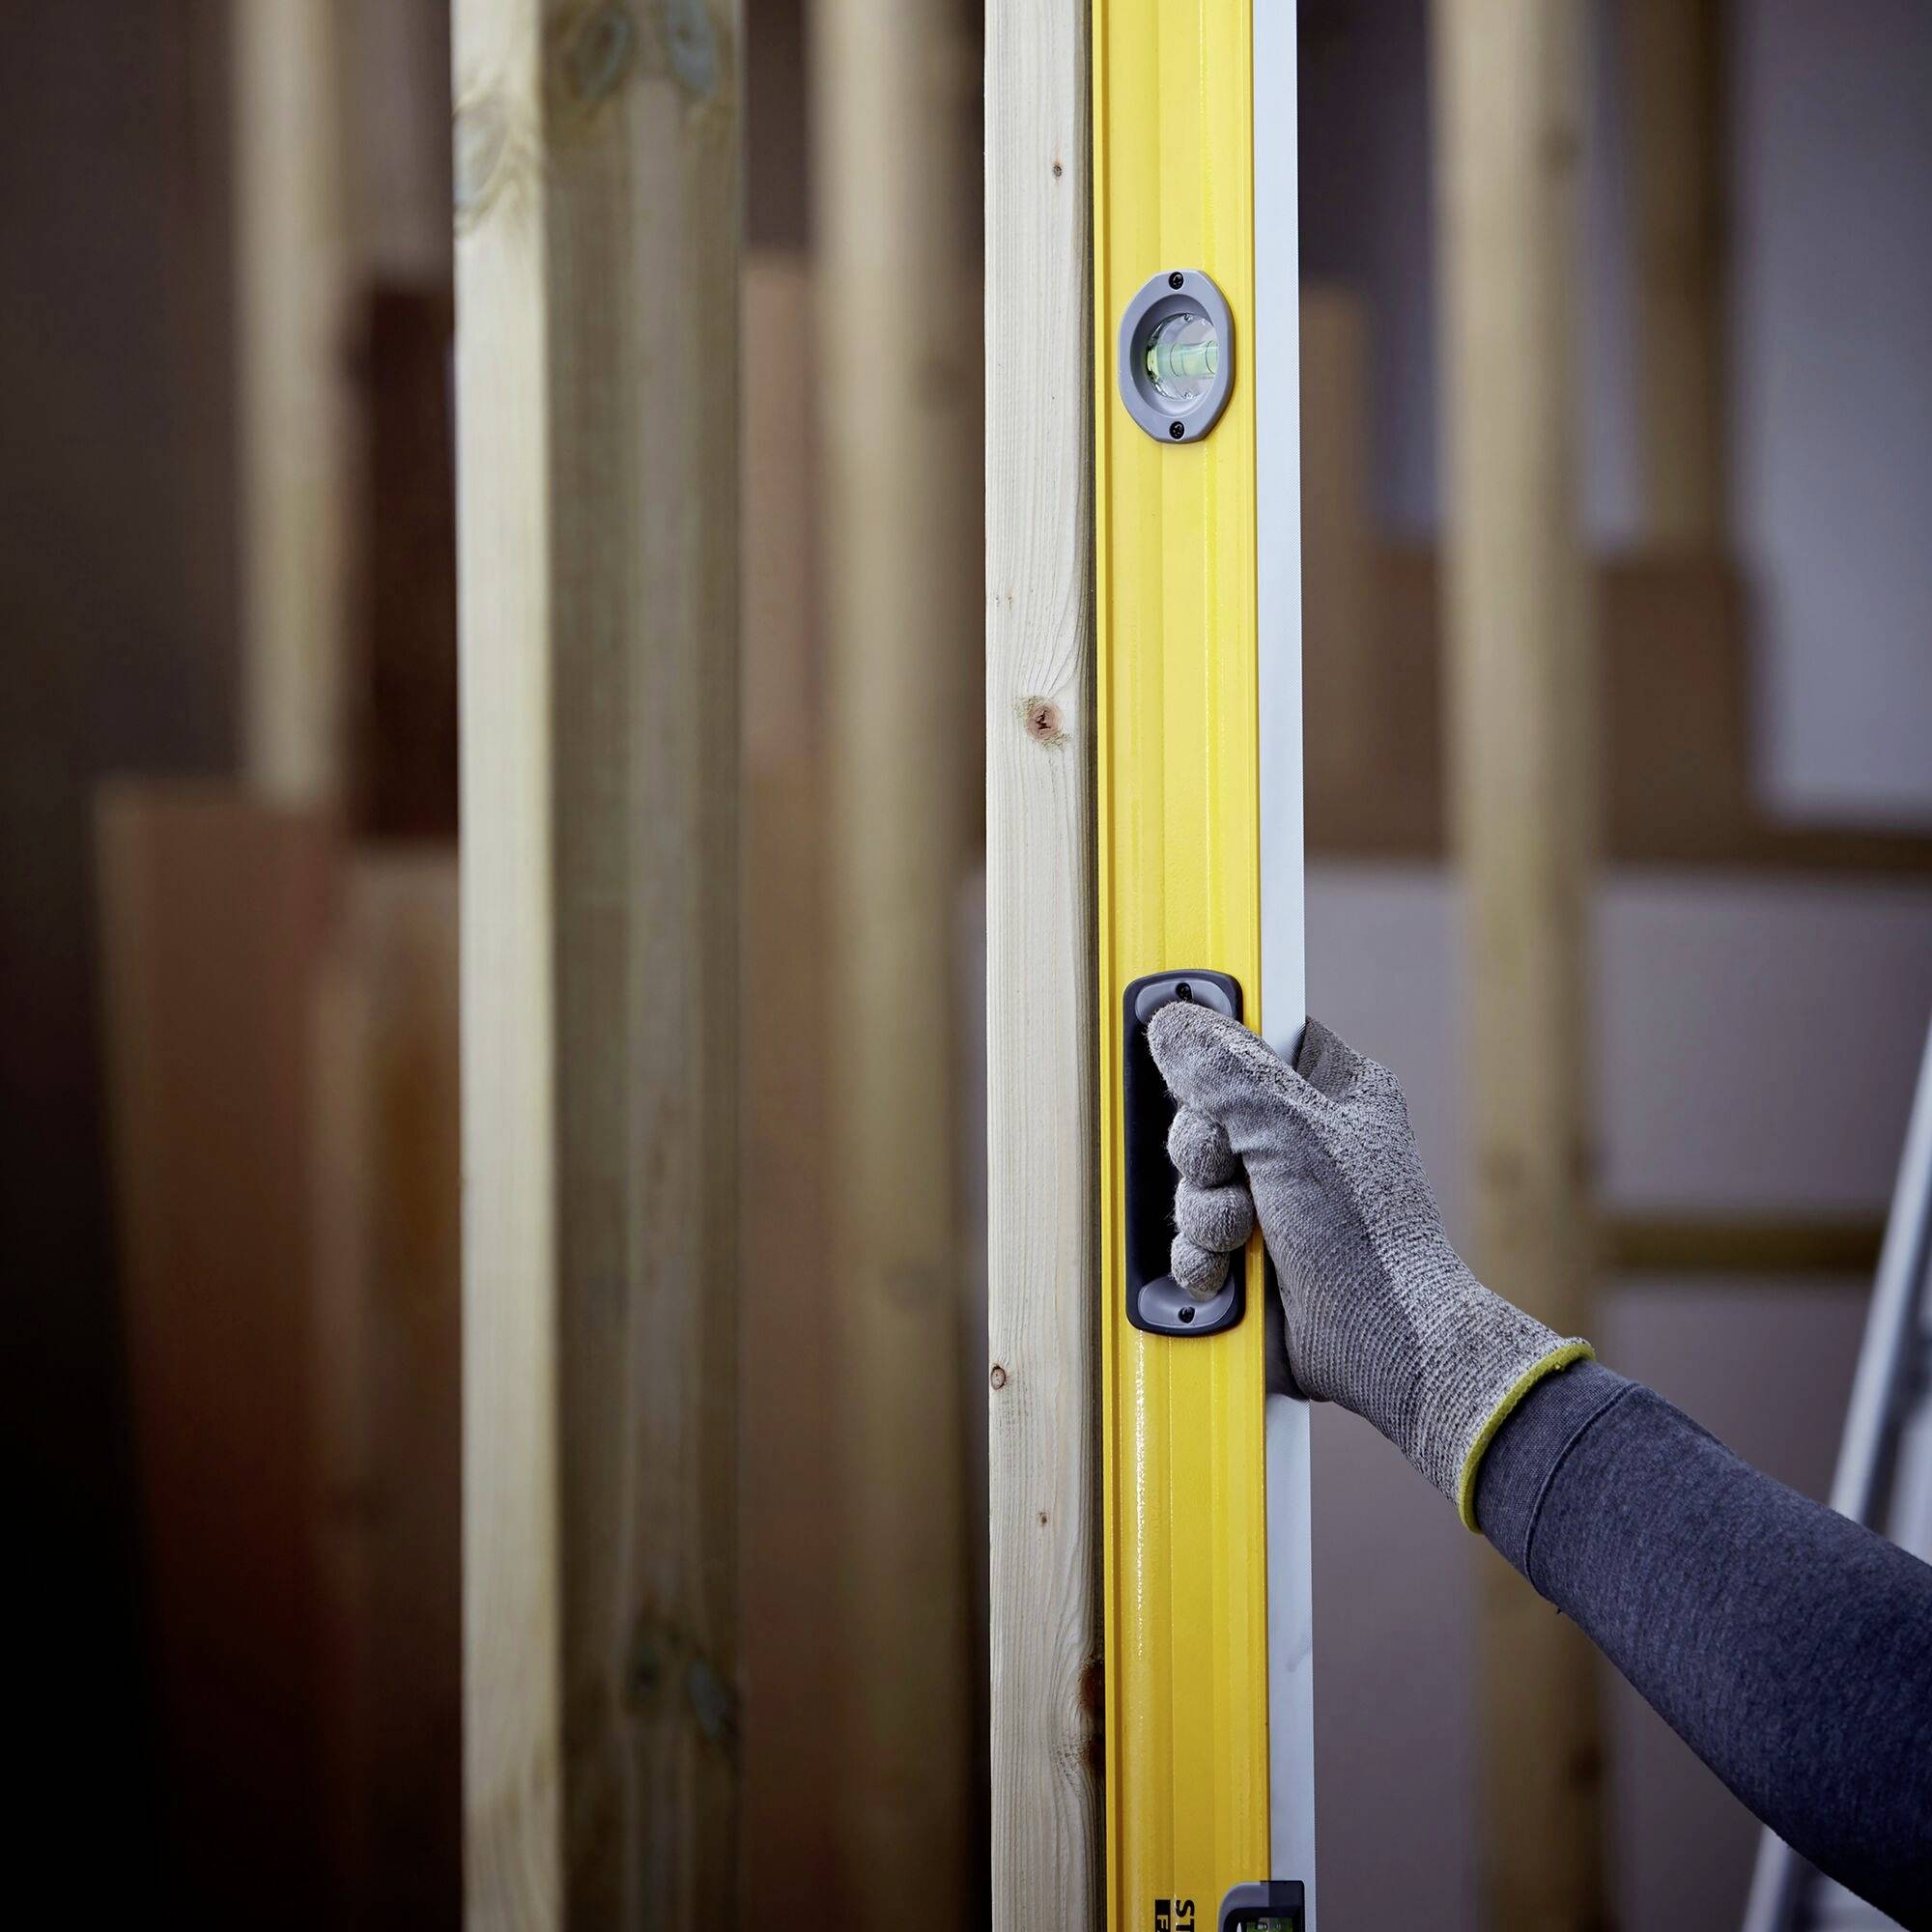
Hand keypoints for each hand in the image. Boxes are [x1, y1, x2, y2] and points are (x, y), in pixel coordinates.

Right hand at [1146, 1003, 1590, 1522]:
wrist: (1381, 1347)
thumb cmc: (1371, 1238)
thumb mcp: (1295, 1133)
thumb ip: (1228, 1073)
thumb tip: (1172, 1022)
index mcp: (1329, 1088)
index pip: (1253, 1038)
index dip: (1217, 1054)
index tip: (1194, 1070)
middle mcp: (1297, 1137)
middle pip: (1201, 1112)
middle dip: (1201, 1153)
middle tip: (1229, 1170)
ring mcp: (1270, 1197)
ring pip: (1189, 1179)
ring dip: (1202, 1212)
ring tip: (1241, 1234)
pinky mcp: (1246, 1251)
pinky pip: (1188, 1237)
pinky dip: (1200, 1257)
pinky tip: (1229, 1272)